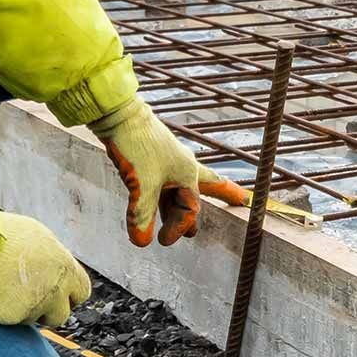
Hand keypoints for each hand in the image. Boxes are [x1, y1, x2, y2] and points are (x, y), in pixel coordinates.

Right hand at [0, 212, 90, 326]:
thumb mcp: (36, 238)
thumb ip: (52, 258)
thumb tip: (57, 269)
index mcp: (65, 266)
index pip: (81, 291)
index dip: (67, 293)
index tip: (55, 293)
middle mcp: (56, 288)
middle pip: (63, 313)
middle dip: (49, 309)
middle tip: (31, 299)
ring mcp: (37, 304)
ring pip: (37, 319)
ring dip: (26, 311)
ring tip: (6, 291)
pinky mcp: (15, 317)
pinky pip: (16, 322)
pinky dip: (7, 313)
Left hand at [88, 99, 218, 246]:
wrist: (118, 114)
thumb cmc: (136, 145)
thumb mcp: (141, 184)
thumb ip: (142, 215)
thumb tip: (142, 242)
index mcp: (188, 173)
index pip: (190, 208)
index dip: (178, 227)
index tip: (162, 241)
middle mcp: (182, 166)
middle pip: (205, 187)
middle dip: (220, 196)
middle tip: (238, 200)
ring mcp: (167, 161)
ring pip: (180, 189)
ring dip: (180, 207)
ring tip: (183, 220)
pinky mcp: (151, 158)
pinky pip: (163, 183)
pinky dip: (162, 198)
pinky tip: (157, 201)